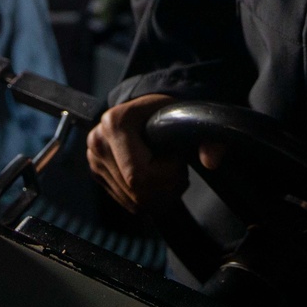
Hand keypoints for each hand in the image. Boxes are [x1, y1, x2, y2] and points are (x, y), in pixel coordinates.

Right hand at [86, 93, 221, 212]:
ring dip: (158, 196)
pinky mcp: (97, 172)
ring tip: (172, 174)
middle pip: (136, 191)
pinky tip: (159, 181)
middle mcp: (99, 141)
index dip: (166, 175)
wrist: (150, 105)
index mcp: (116, 122)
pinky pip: (126, 201)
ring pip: (132, 200)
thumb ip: (208, 136)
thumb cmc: (170, 108)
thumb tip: (212, 160)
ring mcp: (94, 158)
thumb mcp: (189, 114)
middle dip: (166, 188)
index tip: (180, 158)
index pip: (139, 174)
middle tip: (180, 171)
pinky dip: (148, 199)